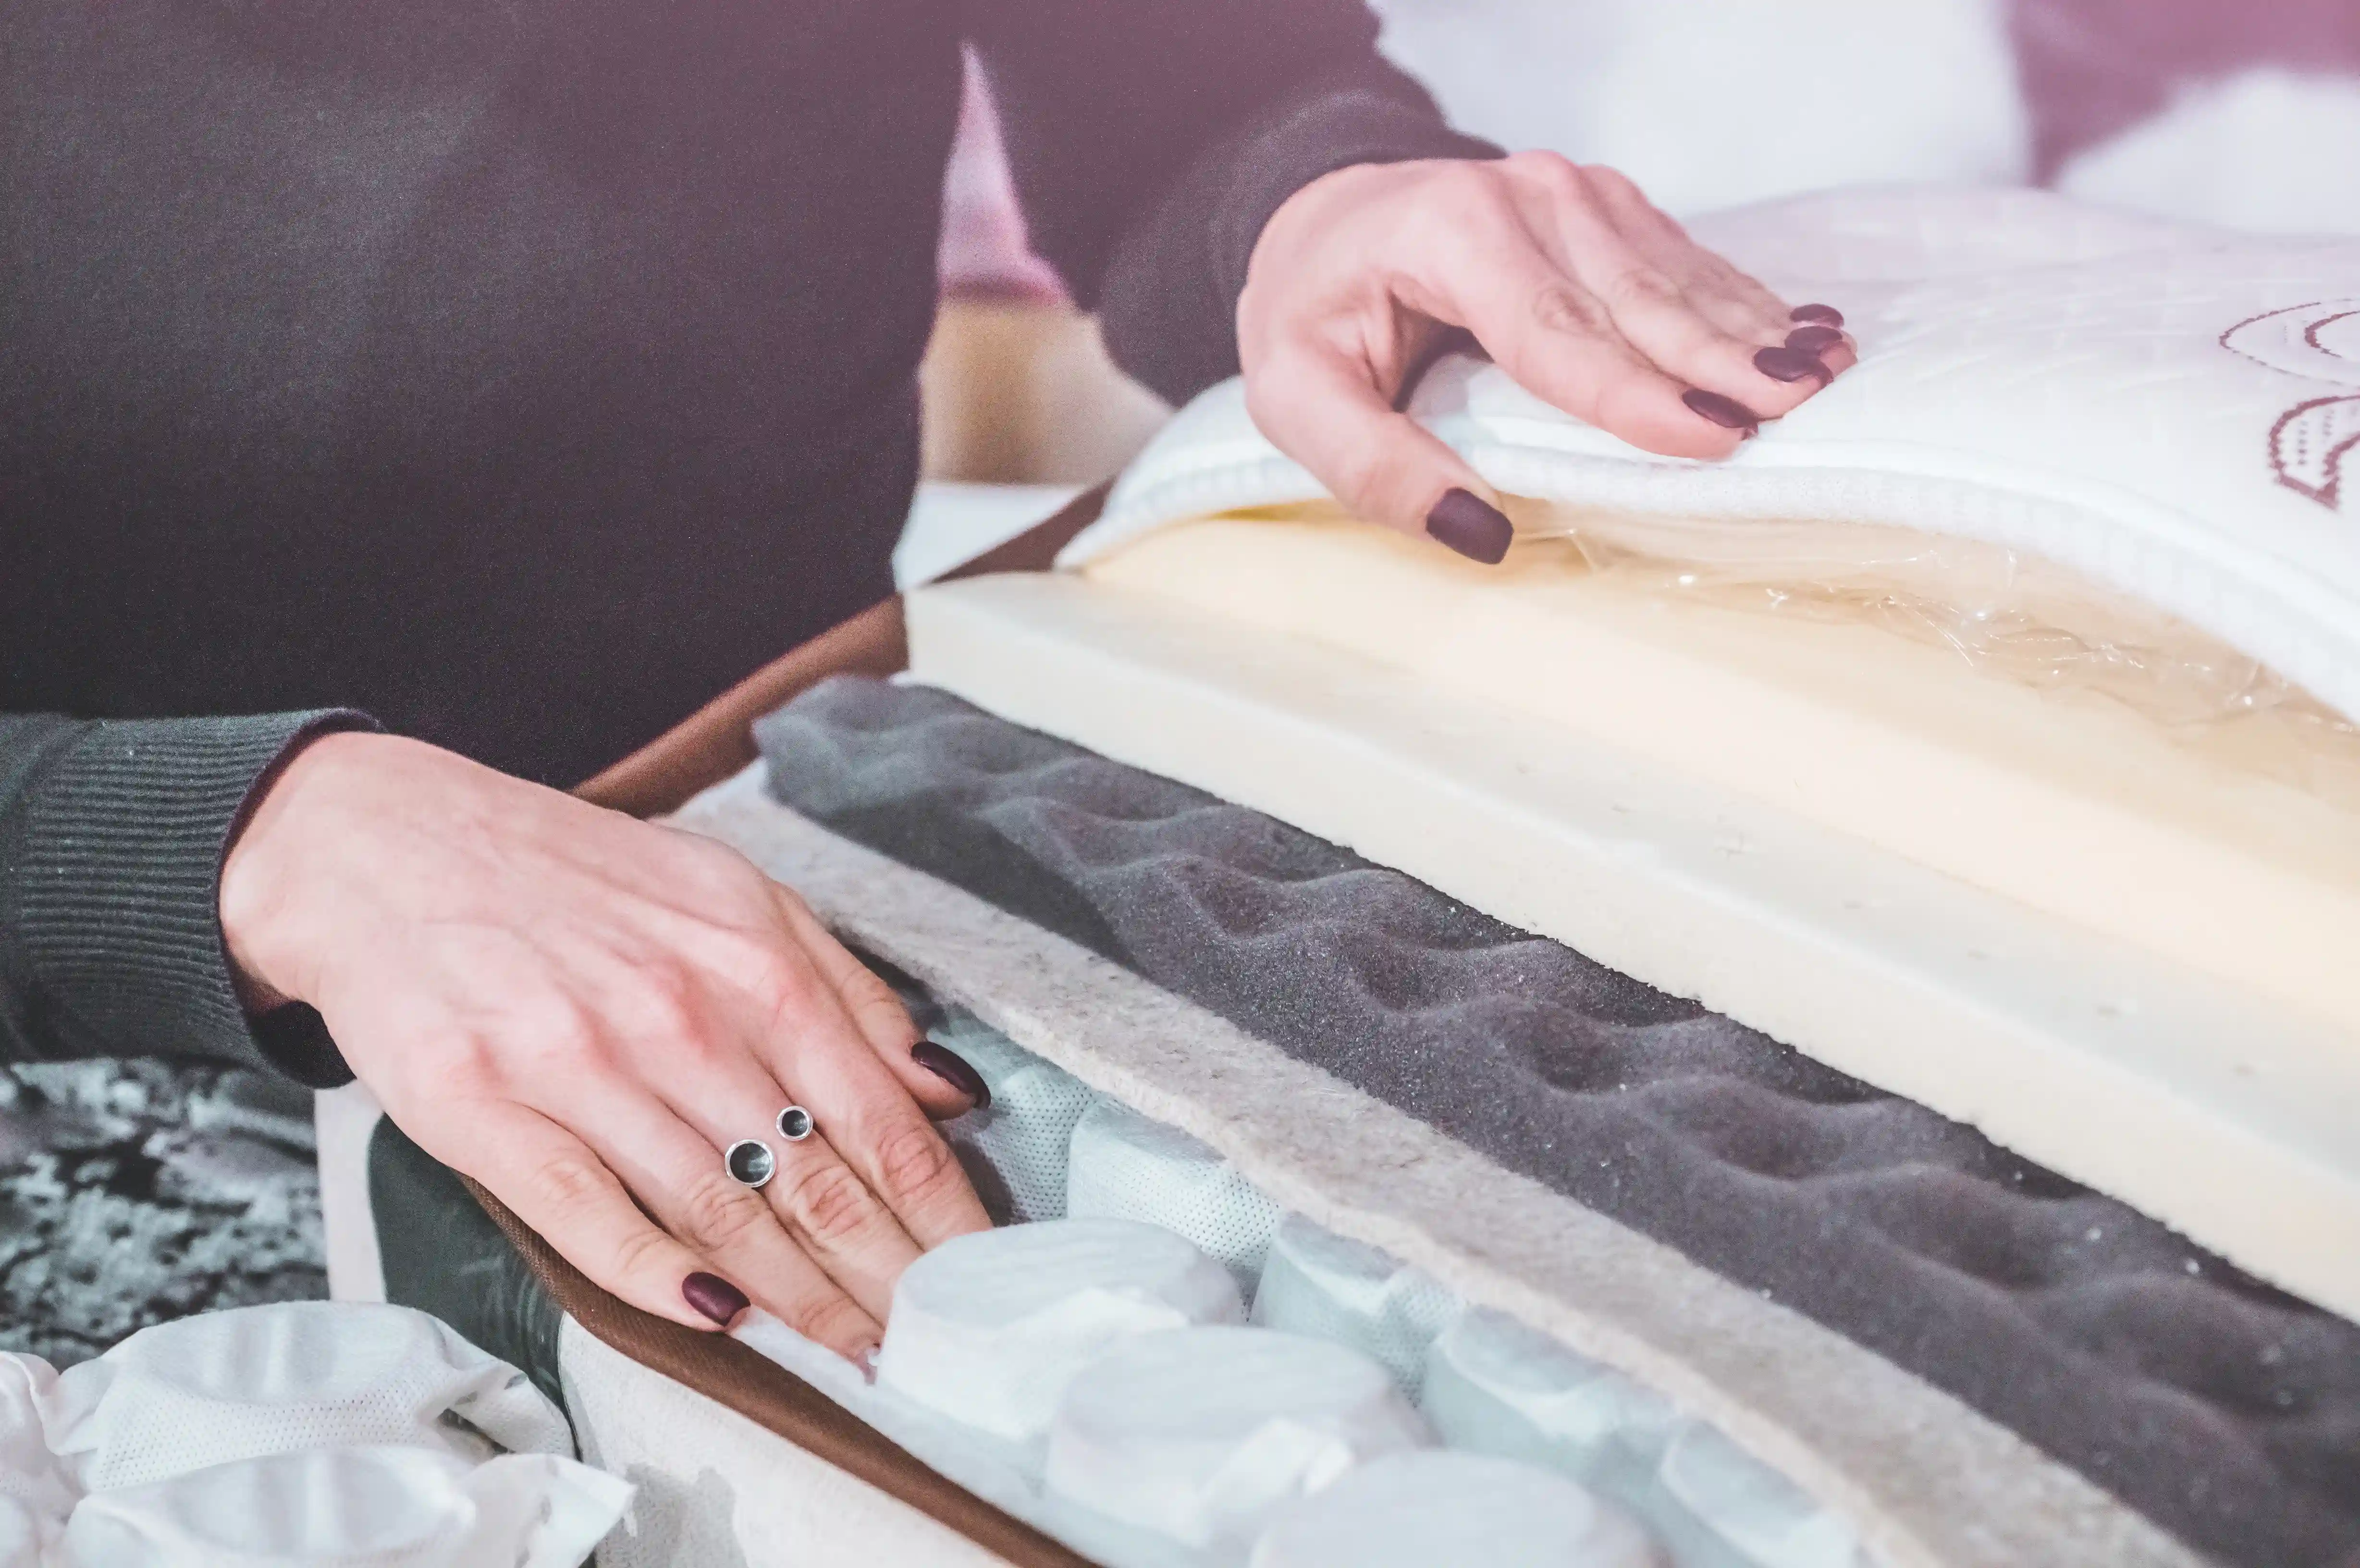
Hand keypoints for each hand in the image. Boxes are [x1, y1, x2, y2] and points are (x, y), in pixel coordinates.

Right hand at [221, 732, 990, 1356]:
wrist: (385, 845)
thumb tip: (944, 1085)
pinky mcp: (484, 1111)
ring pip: (720, 1212)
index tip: (978, 1274)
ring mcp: (578, 1068)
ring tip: (855, 1352)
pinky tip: (718, 1317)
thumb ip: (844, 990)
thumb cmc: (573, 878)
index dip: (939, 1212)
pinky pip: (590, 1218)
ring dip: (797, 1299)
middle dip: (887, 1276)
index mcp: (751, 962)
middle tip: (936, 1341)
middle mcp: (676, 1017)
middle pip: (814, 1180)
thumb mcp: (734, 895)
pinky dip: (660, 1278)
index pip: (879, 1119)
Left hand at [1237, 153, 1855, 562]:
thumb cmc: (1315, 317)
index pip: (1554, 328)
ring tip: (1824, 375)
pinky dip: (1743, 306)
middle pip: (1636, 297)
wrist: (1327, 225)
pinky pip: (1685, 265)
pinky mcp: (1608, 210)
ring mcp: (1576, 193)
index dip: (1633, 390)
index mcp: (1449, 232)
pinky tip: (1803, 334)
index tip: (1710, 433)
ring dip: (1752, 330)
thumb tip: (1475, 533)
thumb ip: (1375, 468)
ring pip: (1676, 277)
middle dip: (1722, 356)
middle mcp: (1526, 196)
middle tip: (1797, 407)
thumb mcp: (1298, 401)